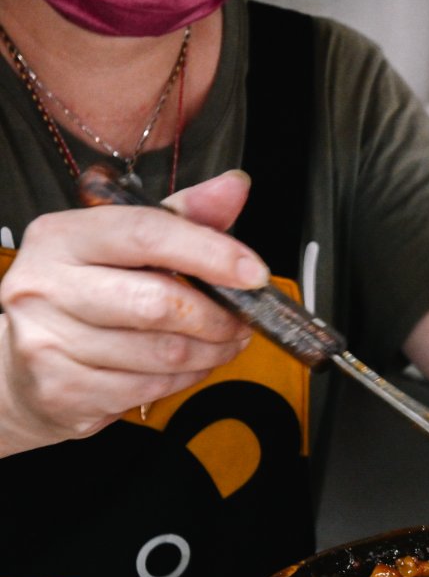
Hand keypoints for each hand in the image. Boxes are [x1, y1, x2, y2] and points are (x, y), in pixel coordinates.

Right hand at [0, 170, 266, 456]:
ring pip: (163, 352)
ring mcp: (47, 341)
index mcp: (61, 236)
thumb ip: (184, 216)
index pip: (146, 234)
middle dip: (218, 316)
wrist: (25, 367)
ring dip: (211, 351)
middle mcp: (45, 285)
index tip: (254, 272)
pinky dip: (186, 378)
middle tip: (244, 320)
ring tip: (225, 342)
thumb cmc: (90, 293)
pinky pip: (151, 387)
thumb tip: (234, 186)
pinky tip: (190, 366)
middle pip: (157, 303)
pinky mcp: (62, 390)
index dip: (210, 253)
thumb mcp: (129, 245)